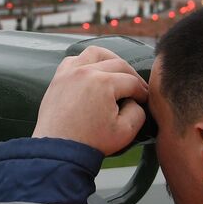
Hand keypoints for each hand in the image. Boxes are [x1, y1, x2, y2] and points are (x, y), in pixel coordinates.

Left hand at [31, 46, 149, 155]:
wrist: (59, 150)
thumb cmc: (91, 142)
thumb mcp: (126, 131)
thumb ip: (138, 112)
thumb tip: (135, 101)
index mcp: (104, 83)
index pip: (132, 81)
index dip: (142, 92)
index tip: (145, 100)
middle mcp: (86, 71)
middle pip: (118, 64)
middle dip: (131, 75)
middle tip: (136, 89)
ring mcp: (69, 72)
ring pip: (95, 53)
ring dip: (109, 59)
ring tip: (116, 72)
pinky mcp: (58, 79)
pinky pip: (73, 60)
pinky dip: (85, 62)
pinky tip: (91, 73)